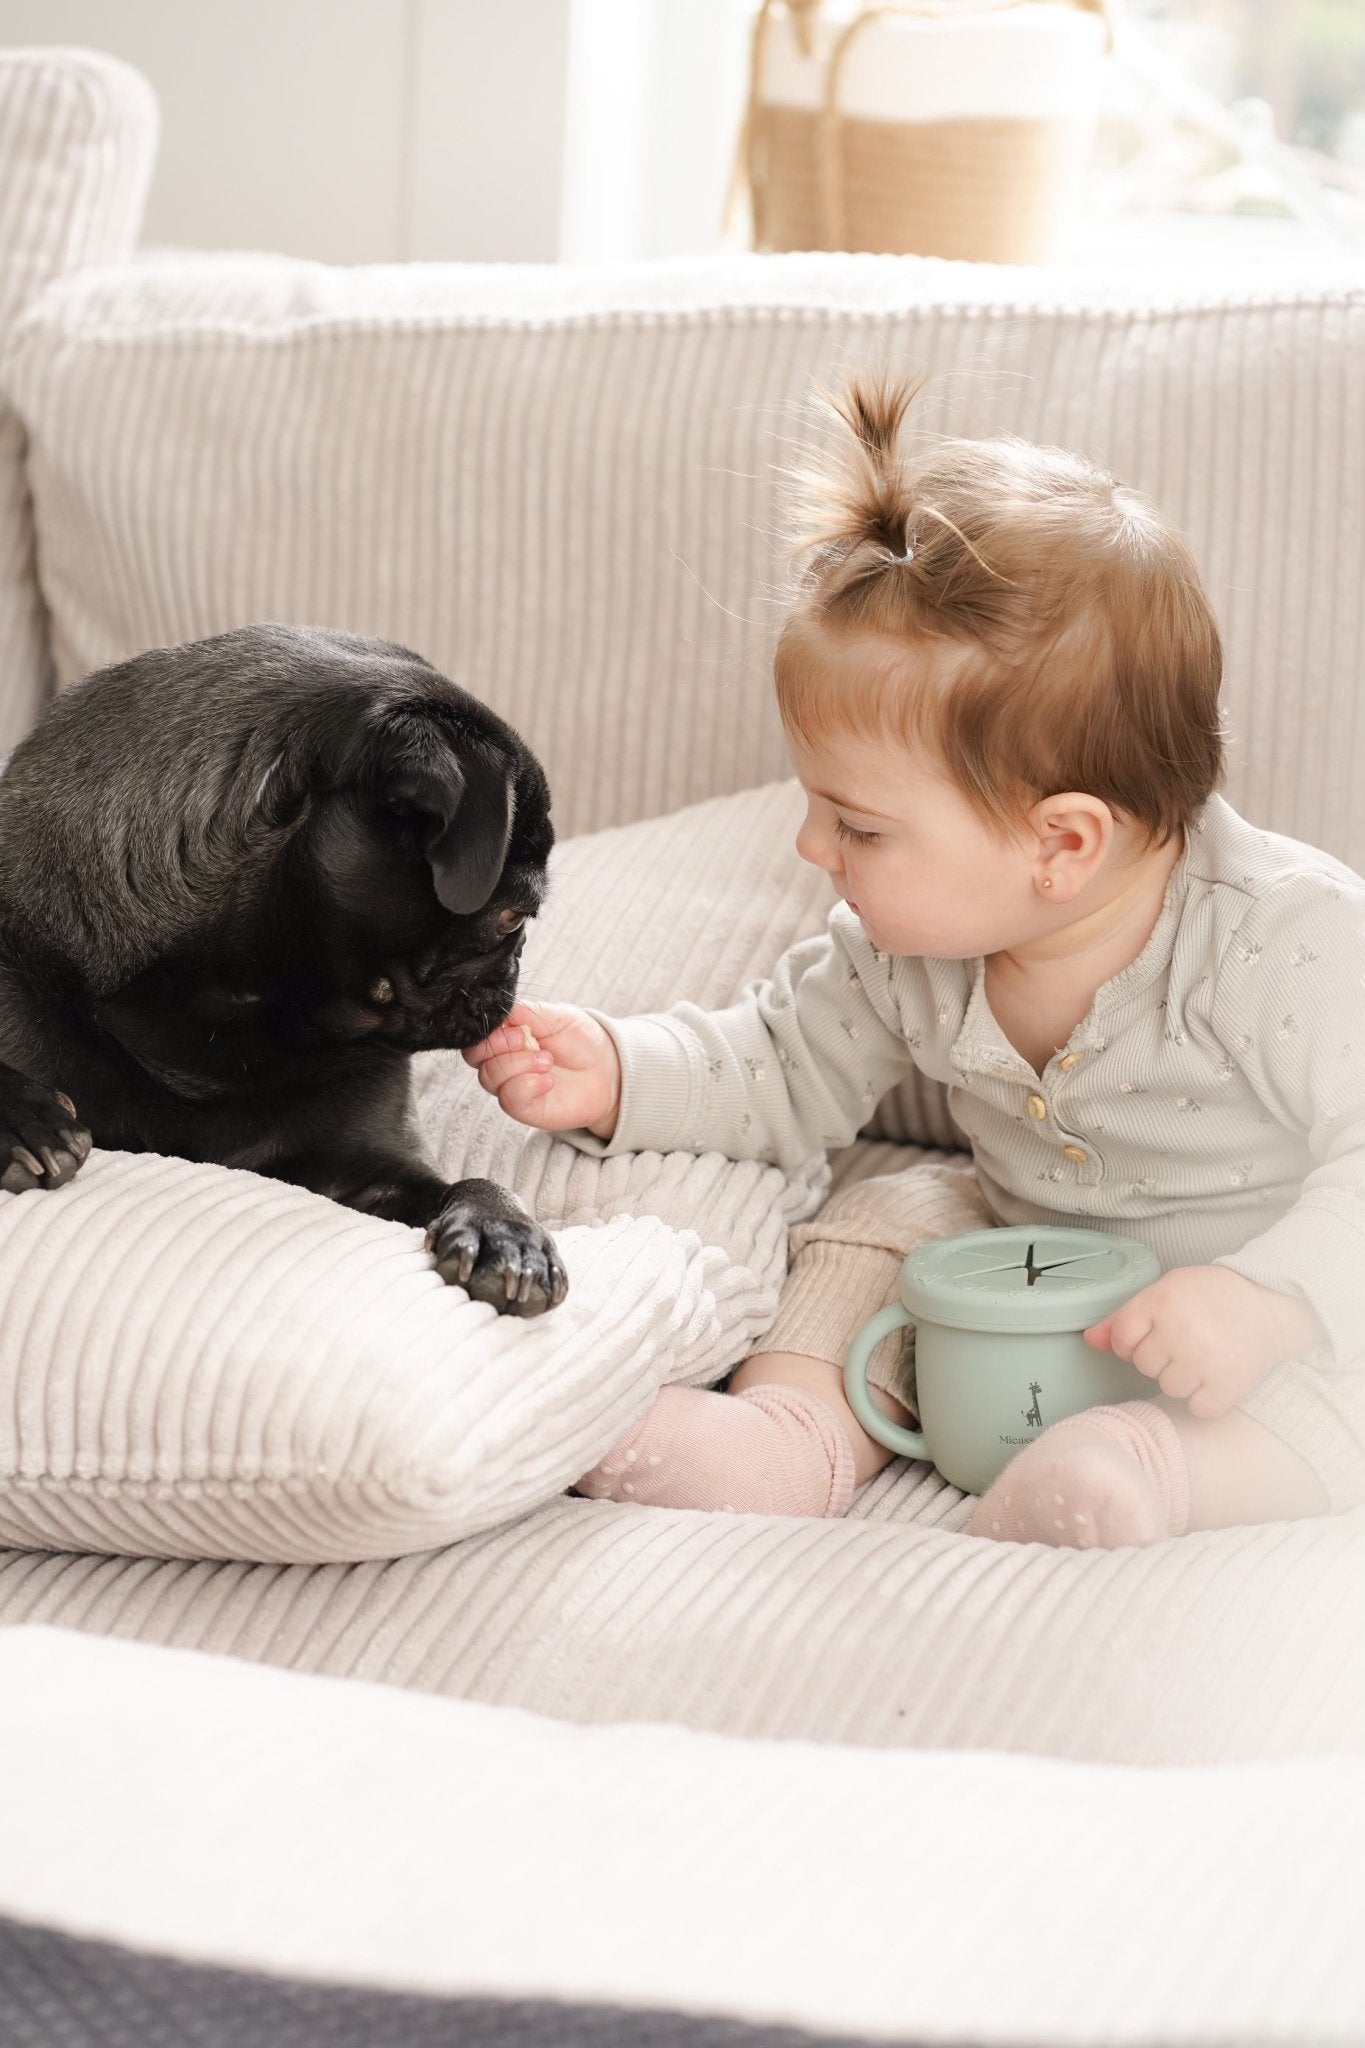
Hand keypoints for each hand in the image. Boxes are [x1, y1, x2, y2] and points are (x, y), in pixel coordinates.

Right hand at [462, 1000, 621, 1138]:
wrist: (608, 1070)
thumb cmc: (581, 1040)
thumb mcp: (557, 1016)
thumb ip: (527, 1012)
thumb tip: (500, 1008)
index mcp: (505, 1035)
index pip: (476, 1035)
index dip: (488, 1031)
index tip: (516, 1028)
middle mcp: (502, 1061)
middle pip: (474, 1056)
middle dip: (498, 1046)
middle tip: (527, 1041)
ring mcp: (511, 1085)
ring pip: (489, 1077)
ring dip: (518, 1065)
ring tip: (547, 1061)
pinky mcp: (524, 1108)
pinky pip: (509, 1098)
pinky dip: (528, 1085)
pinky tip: (548, 1080)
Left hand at [1083, 1265, 1325, 1420]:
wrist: (1269, 1304)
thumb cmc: (1211, 1297)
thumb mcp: (1165, 1292)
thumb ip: (1125, 1317)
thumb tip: (1089, 1340)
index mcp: (1160, 1300)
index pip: (1122, 1338)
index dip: (1137, 1340)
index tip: (1161, 1331)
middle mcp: (1179, 1329)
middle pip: (1144, 1365)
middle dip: (1163, 1357)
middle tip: (1191, 1339)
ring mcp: (1203, 1359)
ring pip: (1169, 1388)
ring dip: (1185, 1379)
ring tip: (1207, 1355)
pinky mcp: (1227, 1384)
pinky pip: (1198, 1408)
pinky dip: (1209, 1399)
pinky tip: (1220, 1375)